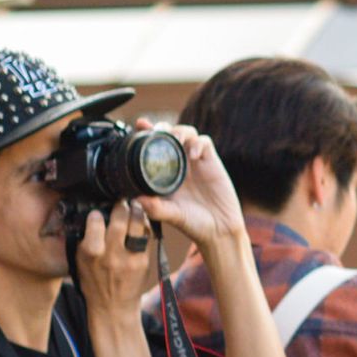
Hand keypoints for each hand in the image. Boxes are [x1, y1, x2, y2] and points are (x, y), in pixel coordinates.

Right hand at [76, 202, 155, 320]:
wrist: (113, 307)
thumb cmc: (94, 283)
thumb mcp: (80, 262)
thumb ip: (85, 239)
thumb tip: (90, 215)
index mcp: (91, 253)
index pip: (95, 223)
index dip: (97, 213)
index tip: (97, 211)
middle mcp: (110, 255)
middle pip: (120, 222)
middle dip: (121, 206)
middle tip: (122, 200)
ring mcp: (129, 258)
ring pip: (137, 227)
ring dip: (137, 212)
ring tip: (135, 206)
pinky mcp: (143, 261)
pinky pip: (146, 237)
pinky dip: (144, 227)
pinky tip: (142, 221)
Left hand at [134, 123, 245, 247]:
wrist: (220, 231)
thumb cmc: (194, 224)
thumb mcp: (170, 215)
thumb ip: (155, 208)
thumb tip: (136, 198)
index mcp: (165, 174)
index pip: (154, 147)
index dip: (146, 134)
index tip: (139, 125)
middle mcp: (179, 165)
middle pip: (170, 134)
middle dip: (163, 128)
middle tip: (158, 131)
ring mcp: (196, 162)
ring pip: (187, 133)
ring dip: (180, 131)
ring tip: (176, 139)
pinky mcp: (212, 162)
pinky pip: (204, 143)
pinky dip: (198, 143)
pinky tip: (193, 155)